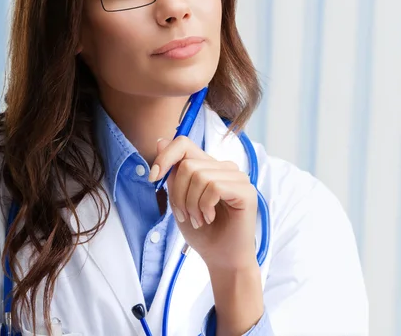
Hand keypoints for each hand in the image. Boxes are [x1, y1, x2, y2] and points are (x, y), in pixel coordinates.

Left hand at [149, 136, 257, 269]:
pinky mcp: (246, 191)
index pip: (184, 143)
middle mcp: (226, 168)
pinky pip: (214, 187)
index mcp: (210, 167)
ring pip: (199, 175)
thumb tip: (161, 141)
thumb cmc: (204, 233)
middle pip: (188, 164)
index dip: (165, 156)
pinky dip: (205, 206)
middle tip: (186, 215)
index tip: (154, 178)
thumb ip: (173, 174)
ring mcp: (238, 178)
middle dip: (178, 194)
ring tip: (198, 219)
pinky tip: (210, 217)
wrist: (222, 259)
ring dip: (191, 204)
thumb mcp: (179, 201)